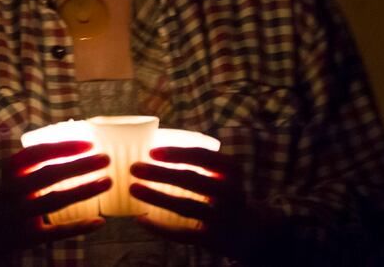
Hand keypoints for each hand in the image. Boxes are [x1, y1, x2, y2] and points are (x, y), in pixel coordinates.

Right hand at [0, 140, 110, 260]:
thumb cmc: (11, 194)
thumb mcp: (16, 174)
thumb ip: (40, 160)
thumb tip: (79, 143)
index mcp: (11, 170)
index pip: (37, 153)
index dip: (64, 147)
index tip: (90, 143)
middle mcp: (12, 191)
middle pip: (48, 175)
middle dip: (79, 165)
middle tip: (106, 159)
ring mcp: (20, 215)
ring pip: (54, 201)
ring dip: (83, 191)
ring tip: (108, 182)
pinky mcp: (28, 238)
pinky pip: (56, 232)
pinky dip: (78, 227)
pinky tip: (100, 221)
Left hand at [129, 147, 286, 260]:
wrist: (250, 230)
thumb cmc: (223, 191)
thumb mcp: (222, 172)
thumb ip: (198, 160)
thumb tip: (151, 143)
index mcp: (231, 170)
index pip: (203, 157)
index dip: (176, 153)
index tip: (151, 151)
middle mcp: (231, 192)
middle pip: (192, 180)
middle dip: (160, 173)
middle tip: (134, 168)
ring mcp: (223, 218)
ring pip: (185, 207)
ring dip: (157, 197)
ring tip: (133, 188)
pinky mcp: (213, 240)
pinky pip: (183, 234)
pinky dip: (160, 228)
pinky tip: (141, 219)